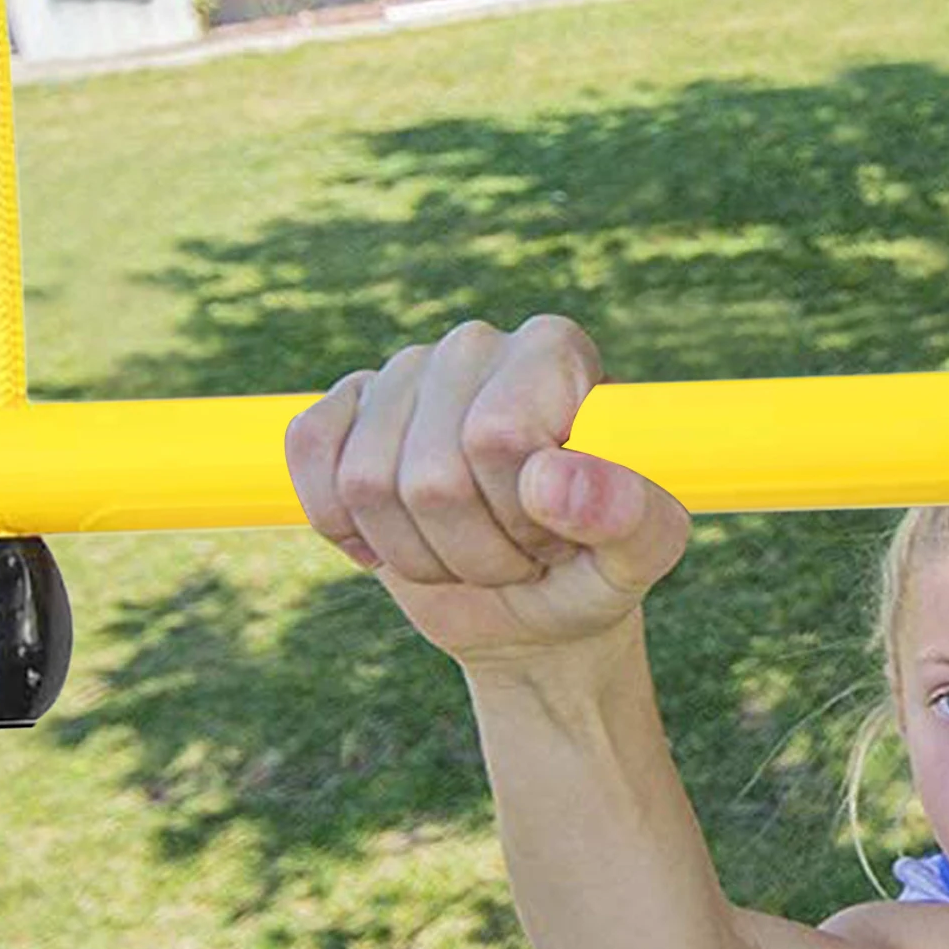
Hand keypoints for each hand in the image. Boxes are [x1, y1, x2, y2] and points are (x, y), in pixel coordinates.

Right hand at [284, 315, 691, 669]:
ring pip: (365, 481)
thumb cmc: (594, 567)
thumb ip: (627, 516)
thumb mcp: (639, 556)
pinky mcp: (346, 405)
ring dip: (416, 554)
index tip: (557, 533)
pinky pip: (309, 451)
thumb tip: (553, 481)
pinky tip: (393, 536)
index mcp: (555, 351)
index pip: (499, 435)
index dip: (520, 514)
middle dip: (472, 550)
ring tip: (466, 551)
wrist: (532, 604)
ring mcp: (405, 370)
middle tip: (515, 556)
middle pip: (432, 474)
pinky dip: (341, 522)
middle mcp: (477, 344)